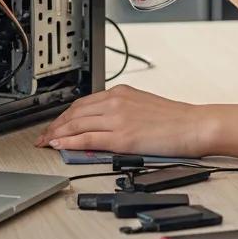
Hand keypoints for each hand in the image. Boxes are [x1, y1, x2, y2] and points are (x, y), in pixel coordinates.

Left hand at [34, 85, 212, 156]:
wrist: (194, 125)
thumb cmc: (175, 119)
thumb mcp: (142, 106)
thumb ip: (120, 112)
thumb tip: (102, 127)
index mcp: (121, 92)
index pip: (83, 103)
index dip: (64, 115)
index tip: (55, 124)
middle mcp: (116, 101)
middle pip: (75, 113)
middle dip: (55, 125)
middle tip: (43, 136)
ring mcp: (118, 119)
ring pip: (77, 125)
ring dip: (57, 134)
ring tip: (46, 143)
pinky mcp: (122, 137)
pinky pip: (88, 139)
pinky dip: (69, 142)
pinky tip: (59, 146)